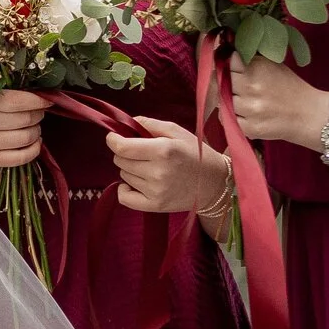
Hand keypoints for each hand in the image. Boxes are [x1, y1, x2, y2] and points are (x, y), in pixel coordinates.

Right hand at [0, 88, 48, 169]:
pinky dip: (35, 149)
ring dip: (37, 131)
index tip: (47, 101)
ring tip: (33, 127)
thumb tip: (43, 98)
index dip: (37, 101)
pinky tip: (34, 142)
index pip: (17, 101)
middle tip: (37, 113)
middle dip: (38, 115)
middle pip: (25, 119)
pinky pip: (22, 157)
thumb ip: (9, 94)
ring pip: (26, 137)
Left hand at [106, 116, 229, 214]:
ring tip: (150, 167)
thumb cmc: (196, 154)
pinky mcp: (155, 206)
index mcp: (163, 150)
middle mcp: (158, 172)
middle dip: (126, 154)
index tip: (113, 137)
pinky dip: (125, 189)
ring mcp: (156, 191)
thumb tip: (126, 122)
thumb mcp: (177, 132)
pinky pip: (125, 198)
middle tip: (142, 153)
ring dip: (131, 169)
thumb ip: (150, 124)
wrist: (215, 184)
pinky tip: (136, 183)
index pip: (122, 147)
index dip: (113, 140)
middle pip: (120, 161)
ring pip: (124, 176)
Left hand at [228, 56, 328, 145]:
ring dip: (228, 101)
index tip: (233, 68)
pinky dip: (232, 117)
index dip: (229, 65)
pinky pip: (227, 120)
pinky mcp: (250, 128)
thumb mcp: (273, 65)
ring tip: (245, 101)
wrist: (310, 115)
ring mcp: (250, 109)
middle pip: (221, 81)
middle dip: (226, 83)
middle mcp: (251, 87)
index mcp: (257, 68)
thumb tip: (227, 52)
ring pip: (222, 101)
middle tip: (238, 86)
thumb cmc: (291, 88)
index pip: (229, 61)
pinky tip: (244, 114)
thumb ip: (251, 60)